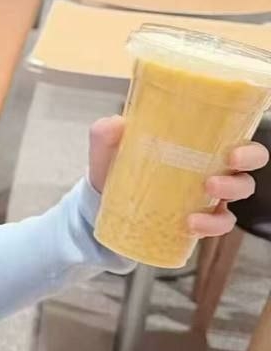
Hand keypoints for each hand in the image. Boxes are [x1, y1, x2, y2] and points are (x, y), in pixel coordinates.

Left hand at [88, 115, 269, 237]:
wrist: (102, 200)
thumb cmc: (116, 165)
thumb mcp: (107, 146)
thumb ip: (106, 133)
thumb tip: (116, 124)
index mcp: (198, 141)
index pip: (237, 136)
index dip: (246, 145)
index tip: (232, 152)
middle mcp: (211, 164)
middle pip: (249, 164)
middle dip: (246, 166)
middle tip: (222, 170)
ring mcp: (208, 192)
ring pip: (239, 192)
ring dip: (229, 195)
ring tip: (202, 201)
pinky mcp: (199, 216)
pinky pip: (219, 223)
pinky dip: (211, 225)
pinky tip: (191, 225)